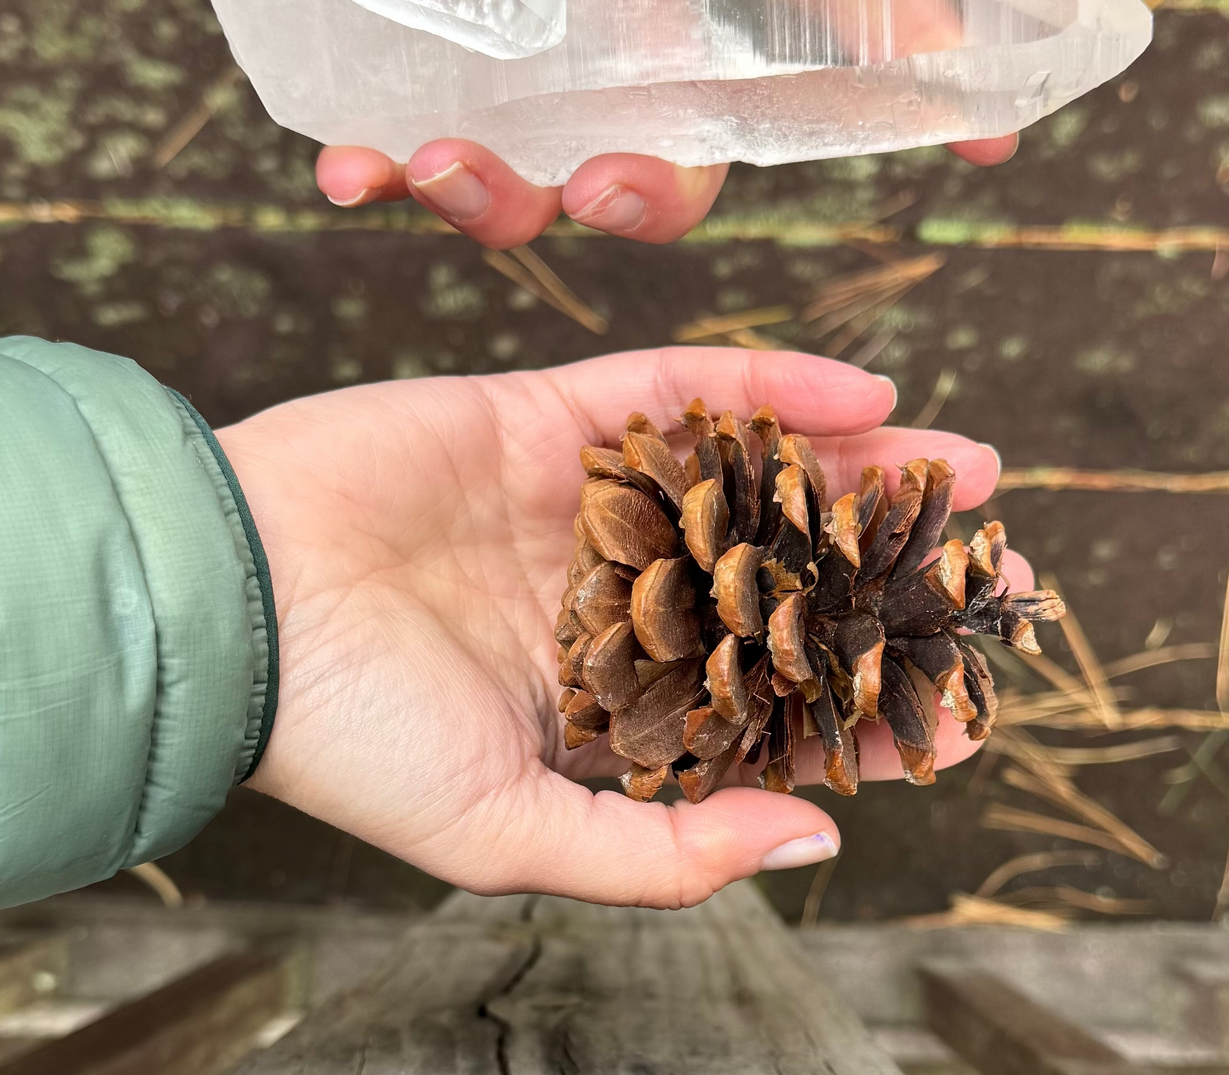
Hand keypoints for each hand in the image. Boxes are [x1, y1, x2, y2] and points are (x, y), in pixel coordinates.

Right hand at [220, 349, 1026, 907]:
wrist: (231, 599)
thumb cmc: (353, 740)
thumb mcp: (513, 833)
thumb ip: (664, 846)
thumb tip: (819, 841)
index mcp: (608, 693)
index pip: (770, 693)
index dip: (868, 693)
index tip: (967, 693)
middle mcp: (609, 588)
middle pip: (781, 570)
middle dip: (886, 564)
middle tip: (998, 554)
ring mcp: (582, 493)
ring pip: (750, 470)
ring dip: (857, 462)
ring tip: (967, 463)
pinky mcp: (546, 409)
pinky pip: (676, 384)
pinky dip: (768, 381)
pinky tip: (861, 386)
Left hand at [312, 0, 1016, 248]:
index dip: (910, 65)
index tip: (982, 136)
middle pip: (681, 126)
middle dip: (664, 189)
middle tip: (612, 190)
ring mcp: (511, 16)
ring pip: (549, 159)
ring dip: (513, 203)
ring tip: (445, 166)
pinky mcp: (404, 33)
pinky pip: (409, 135)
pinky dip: (385, 174)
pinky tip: (351, 170)